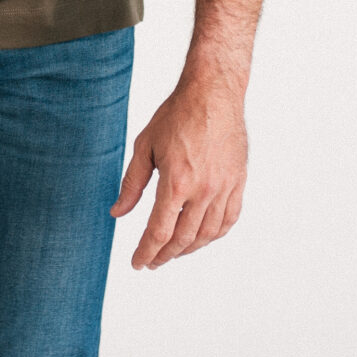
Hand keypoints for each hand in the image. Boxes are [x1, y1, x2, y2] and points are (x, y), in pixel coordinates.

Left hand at [110, 78, 247, 268]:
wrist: (213, 93)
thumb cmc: (177, 115)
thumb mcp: (145, 146)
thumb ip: (132, 183)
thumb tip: (118, 212)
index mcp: (177, 182)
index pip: (159, 231)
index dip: (147, 251)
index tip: (138, 263)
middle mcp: (204, 190)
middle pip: (183, 239)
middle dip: (165, 255)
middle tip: (152, 261)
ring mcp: (225, 187)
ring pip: (207, 234)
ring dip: (188, 249)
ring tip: (173, 251)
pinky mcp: (239, 182)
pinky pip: (229, 219)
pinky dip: (214, 235)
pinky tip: (202, 237)